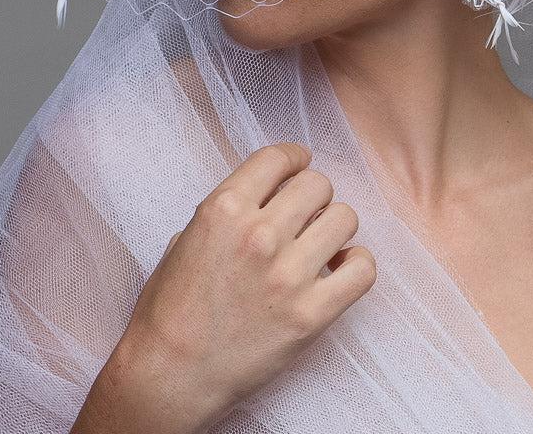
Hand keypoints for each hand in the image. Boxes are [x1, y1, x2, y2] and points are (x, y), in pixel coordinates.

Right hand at [102, 141, 376, 431]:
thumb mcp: (187, 236)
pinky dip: (358, 264)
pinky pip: (362, 270)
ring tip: (323, 242)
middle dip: (315, 194)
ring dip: (335, 226)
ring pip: (344, 218)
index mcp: (224, 209)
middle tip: (308, 213)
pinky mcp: (310, 315)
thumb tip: (269, 195)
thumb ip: (229, 209)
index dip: (294, 158)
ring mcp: (288, 275)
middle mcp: (259, 234)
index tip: (299, 166)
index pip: (278, 158)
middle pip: (317, 184)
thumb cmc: (171, 308)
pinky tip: (341, 269)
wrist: (170, 374)